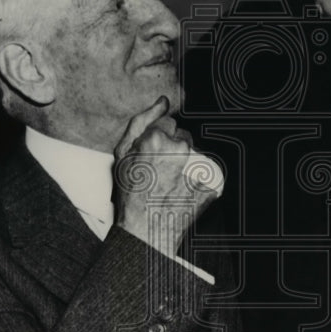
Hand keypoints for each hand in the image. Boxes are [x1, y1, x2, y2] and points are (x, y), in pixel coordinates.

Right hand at [113, 96, 220, 257]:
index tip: (153, 150)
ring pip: (195, 153)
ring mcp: (195, 168)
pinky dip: (197, 181)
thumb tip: (162, 101)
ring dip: (185, 162)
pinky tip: (181, 192)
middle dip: (173, 147)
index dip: (159, 136)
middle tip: (159, 168)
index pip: (168, 122)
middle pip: (183, 137)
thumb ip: (142, 121)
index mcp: (157, 138)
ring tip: (168, 181)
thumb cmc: (129, 193)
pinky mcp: (208, 186)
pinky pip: (206, 175)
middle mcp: (179, 149)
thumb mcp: (122, 152)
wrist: (143, 229)